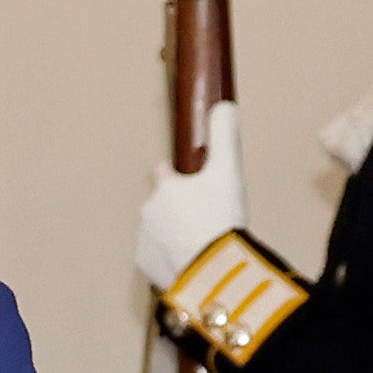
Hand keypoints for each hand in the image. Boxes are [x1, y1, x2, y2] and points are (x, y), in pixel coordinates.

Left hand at [135, 134, 262, 318]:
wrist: (210, 268)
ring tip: (198, 244)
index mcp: (166, 187)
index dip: (172, 175)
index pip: (163, 173)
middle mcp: (148, 210)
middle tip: (201, 221)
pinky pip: (156, 258)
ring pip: (157, 232)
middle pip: (161, 206)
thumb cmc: (219, 219)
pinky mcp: (144, 265)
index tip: (178, 177)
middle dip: (176, 210)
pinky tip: (189, 261)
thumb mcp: (228, 172)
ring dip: (173, 235)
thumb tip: (224, 105)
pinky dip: (169, 259)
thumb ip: (225, 136)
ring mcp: (144, 239)